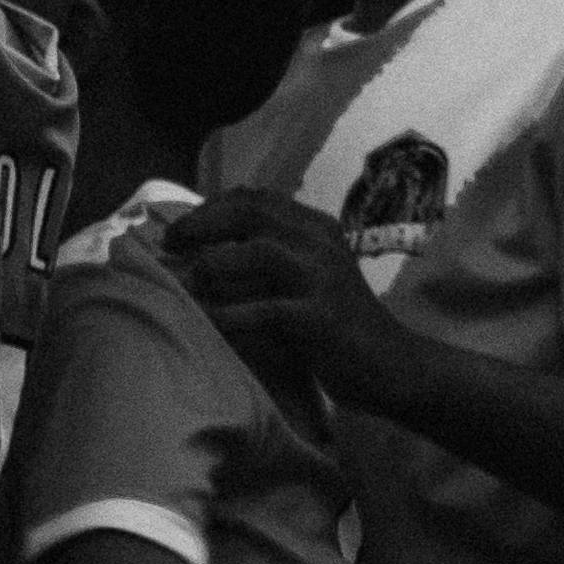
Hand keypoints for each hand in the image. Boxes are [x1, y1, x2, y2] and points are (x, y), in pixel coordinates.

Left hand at [162, 189, 405, 401]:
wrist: (393, 366)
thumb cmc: (338, 325)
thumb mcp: (306, 278)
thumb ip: (268, 258)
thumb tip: (202, 252)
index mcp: (316, 228)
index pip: (255, 198)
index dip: (210, 208)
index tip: (180, 230)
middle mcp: (321, 243)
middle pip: (252, 211)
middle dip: (202, 225)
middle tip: (170, 245)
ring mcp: (323, 278)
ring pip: (259, 251)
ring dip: (213, 264)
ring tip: (186, 282)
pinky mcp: (320, 318)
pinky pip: (264, 310)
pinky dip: (227, 314)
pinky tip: (204, 321)